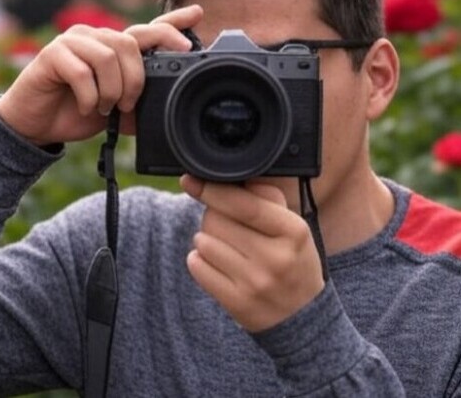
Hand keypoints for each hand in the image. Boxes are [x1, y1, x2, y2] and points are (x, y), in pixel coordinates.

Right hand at [0, 5, 202, 145]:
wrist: (38, 123)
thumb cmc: (79, 111)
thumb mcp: (117, 110)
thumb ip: (138, 102)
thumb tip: (167, 104)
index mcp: (114, 49)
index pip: (147, 30)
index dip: (173, 23)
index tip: (198, 15)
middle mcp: (96, 38)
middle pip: (130, 43)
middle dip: (136, 80)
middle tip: (127, 105)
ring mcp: (73, 42)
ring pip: (108, 56)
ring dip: (111, 90)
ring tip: (104, 108)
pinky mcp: (52, 54)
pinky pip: (81, 71)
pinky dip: (89, 97)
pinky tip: (86, 107)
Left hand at [180, 175, 324, 331]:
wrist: (303, 316)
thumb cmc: (292, 258)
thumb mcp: (293, 226)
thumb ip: (267, 197)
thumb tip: (235, 178)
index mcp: (294, 231)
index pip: (245, 205)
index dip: (213, 191)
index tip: (190, 181)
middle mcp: (276, 258)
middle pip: (216, 221)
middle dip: (211, 215)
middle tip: (224, 223)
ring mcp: (256, 284)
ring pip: (204, 243)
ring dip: (206, 239)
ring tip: (224, 245)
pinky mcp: (238, 303)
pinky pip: (198, 268)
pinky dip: (199, 260)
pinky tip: (215, 262)